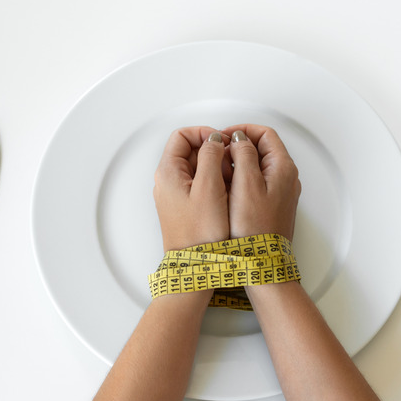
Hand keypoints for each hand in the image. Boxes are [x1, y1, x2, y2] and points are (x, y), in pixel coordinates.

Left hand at [153, 127, 230, 250]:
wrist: (196, 266)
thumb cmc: (200, 234)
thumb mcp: (209, 188)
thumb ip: (210, 157)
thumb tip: (214, 139)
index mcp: (168, 172)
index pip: (182, 136)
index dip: (204, 133)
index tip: (222, 142)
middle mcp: (168, 182)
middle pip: (190, 150)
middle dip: (213, 152)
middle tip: (230, 163)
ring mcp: (176, 195)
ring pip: (197, 168)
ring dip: (216, 168)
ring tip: (231, 181)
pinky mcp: (186, 207)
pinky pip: (200, 185)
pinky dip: (215, 183)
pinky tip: (227, 194)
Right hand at [222, 124, 300, 239]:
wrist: (262, 261)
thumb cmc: (256, 229)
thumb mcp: (246, 184)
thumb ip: (244, 155)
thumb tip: (240, 139)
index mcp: (283, 168)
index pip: (265, 134)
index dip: (243, 130)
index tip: (224, 136)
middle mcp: (286, 178)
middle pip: (263, 148)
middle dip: (239, 146)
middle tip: (219, 152)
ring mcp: (280, 192)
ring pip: (258, 165)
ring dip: (238, 162)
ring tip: (220, 169)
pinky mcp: (272, 205)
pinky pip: (257, 182)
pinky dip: (241, 178)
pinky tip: (227, 187)